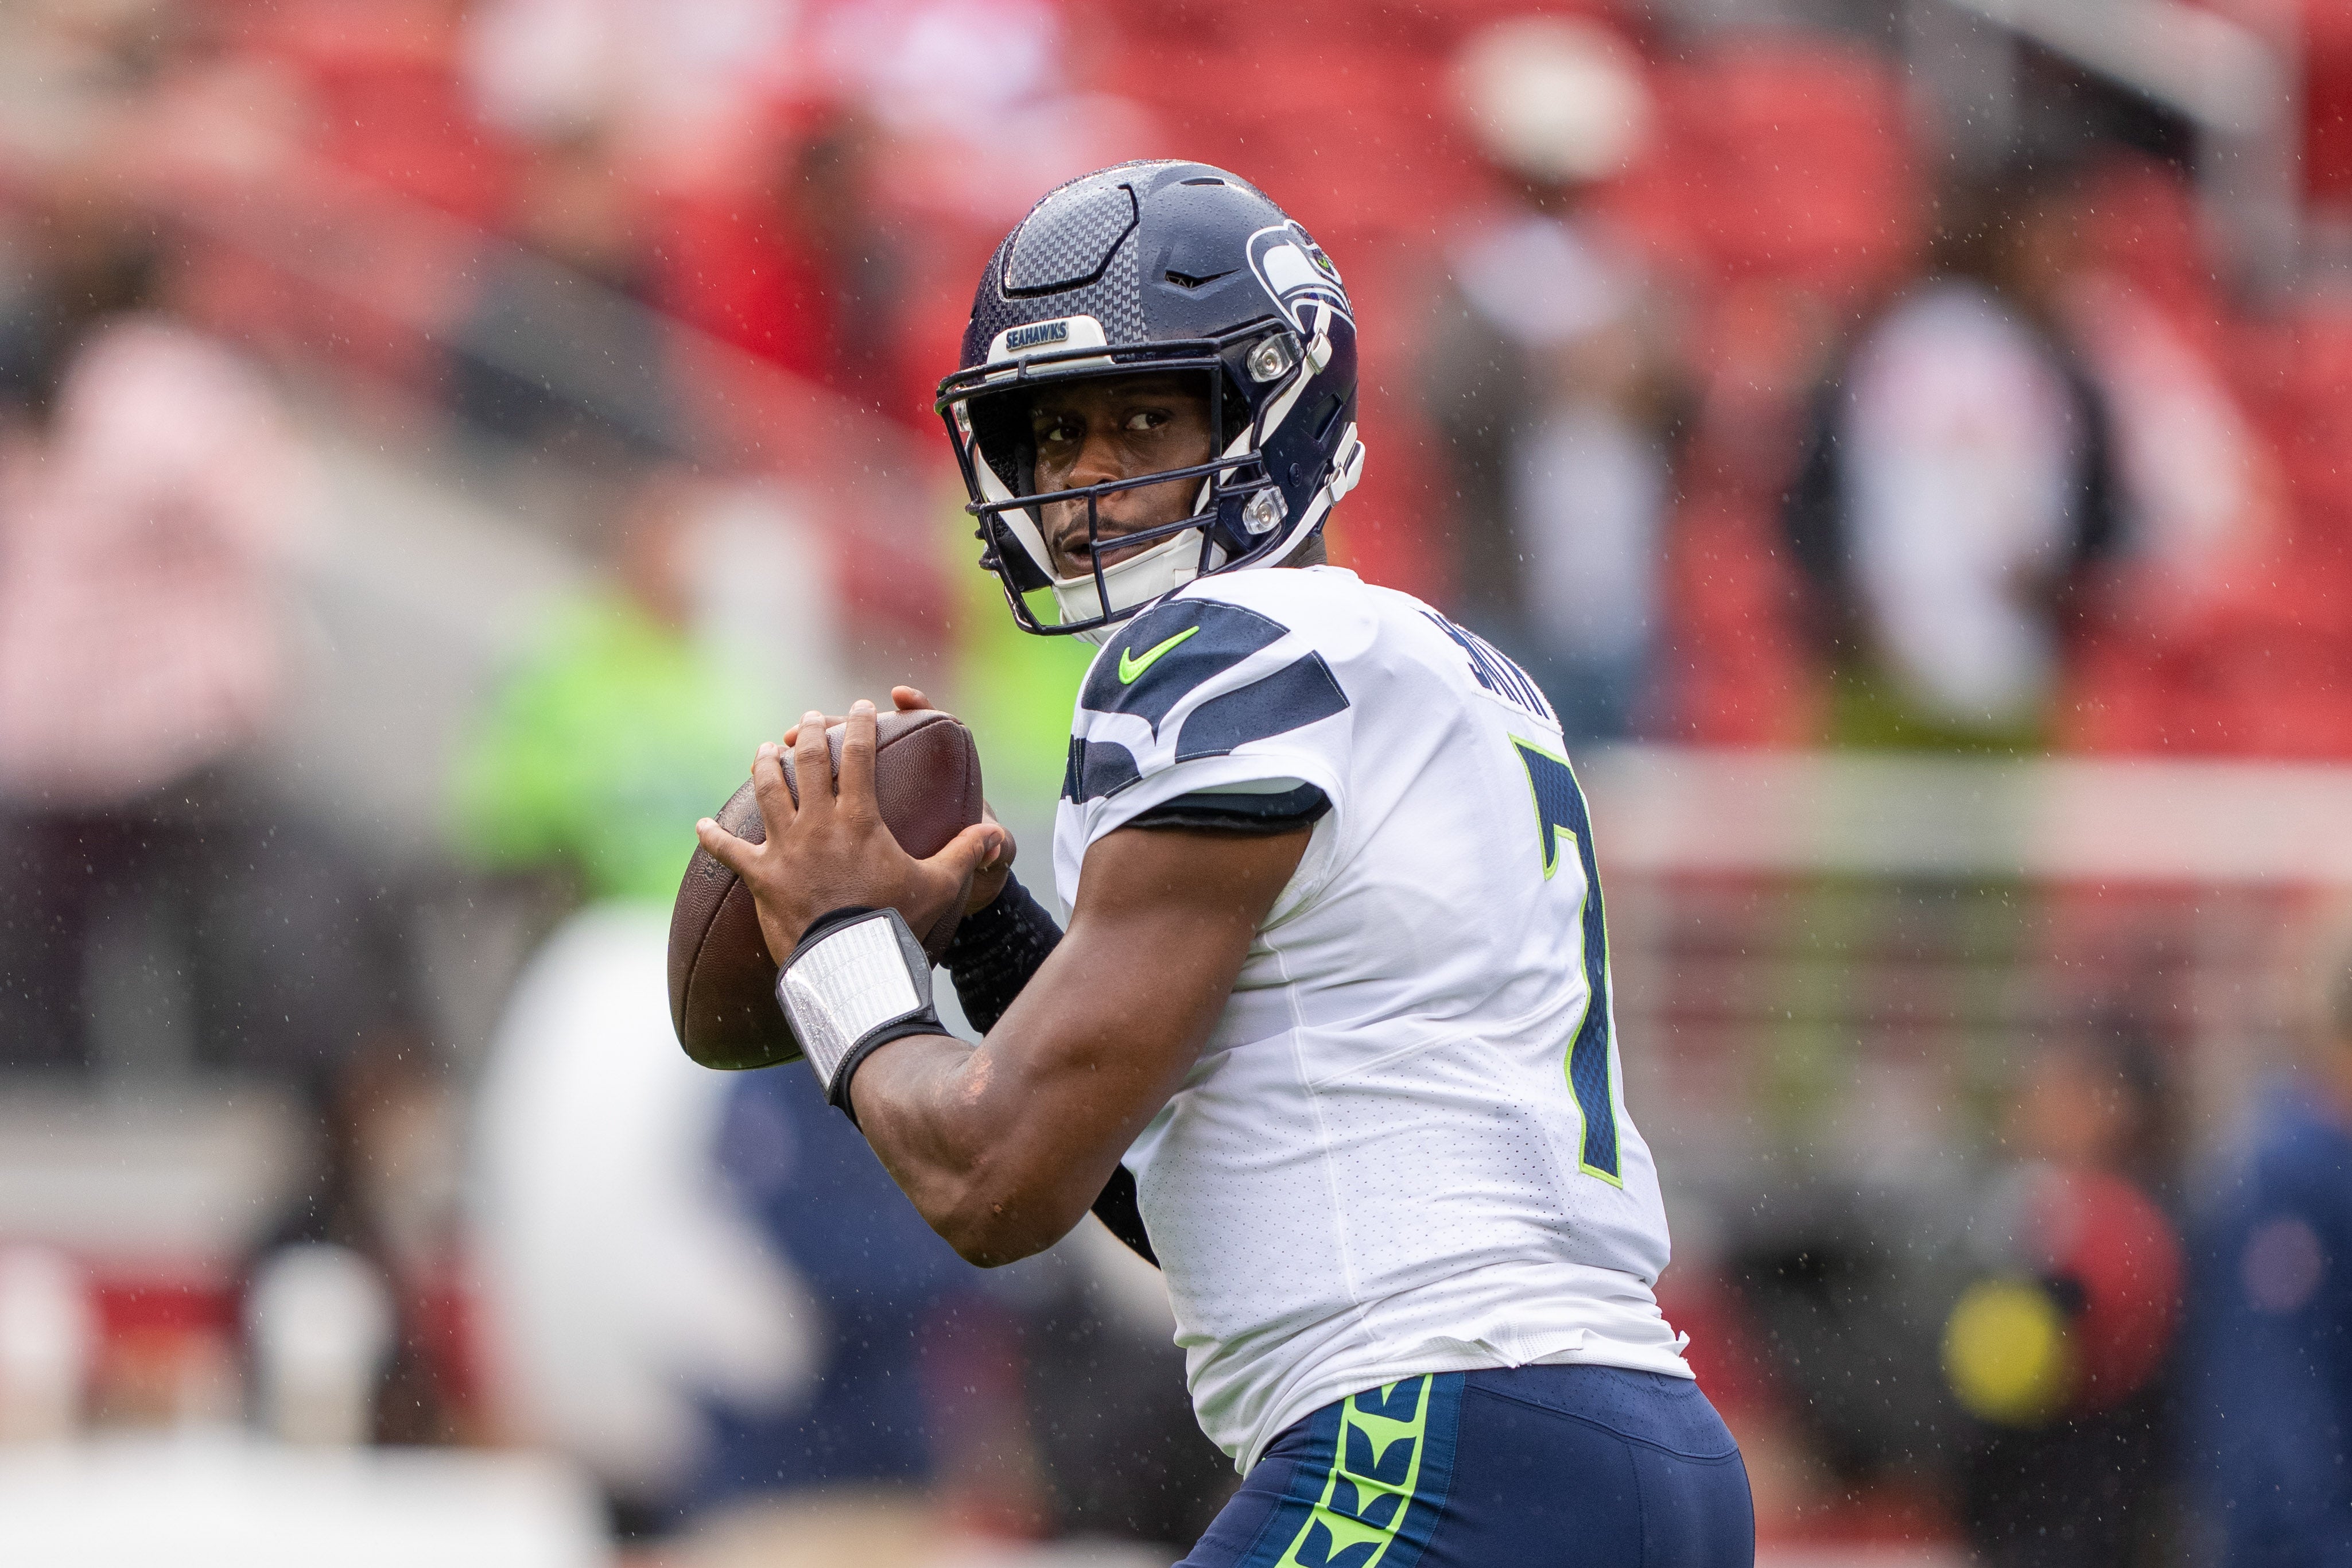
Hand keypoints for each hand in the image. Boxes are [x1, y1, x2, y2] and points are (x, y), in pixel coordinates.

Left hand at [698, 700, 1009, 964]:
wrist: (850, 963)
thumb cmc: (896, 922)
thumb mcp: (940, 885)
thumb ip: (966, 853)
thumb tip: (996, 835)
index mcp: (858, 817)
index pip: (858, 755)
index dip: (859, 726)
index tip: (860, 708)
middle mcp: (817, 823)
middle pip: (805, 762)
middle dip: (806, 734)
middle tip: (807, 720)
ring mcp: (784, 848)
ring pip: (767, 792)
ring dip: (763, 766)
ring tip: (763, 750)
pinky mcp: (761, 877)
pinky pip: (729, 852)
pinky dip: (713, 838)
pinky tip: (699, 826)